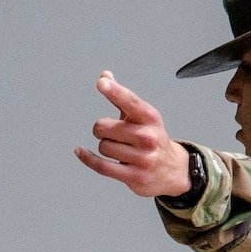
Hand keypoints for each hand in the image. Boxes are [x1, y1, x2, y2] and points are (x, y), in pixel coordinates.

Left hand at [75, 72, 192, 197]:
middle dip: (101, 130)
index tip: (102, 83)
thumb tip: (105, 76)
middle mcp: (148, 136)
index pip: (130, 101)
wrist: (170, 169)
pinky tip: (80, 152)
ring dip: (104, 147)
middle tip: (110, 133)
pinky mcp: (134, 176)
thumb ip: (121, 97)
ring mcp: (142, 157)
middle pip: (104, 127)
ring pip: (103, 146)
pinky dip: (87, 158)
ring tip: (117, 148)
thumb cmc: (151, 138)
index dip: (114, 91)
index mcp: (150, 117)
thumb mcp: (141, 117)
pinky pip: (101, 166)